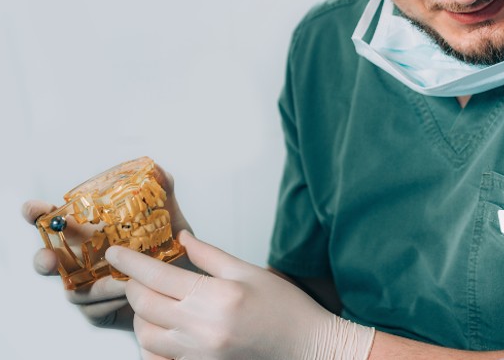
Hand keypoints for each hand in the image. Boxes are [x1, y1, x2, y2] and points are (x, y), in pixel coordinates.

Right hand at [21, 164, 192, 329]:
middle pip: (49, 260)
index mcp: (91, 233)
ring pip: (74, 290)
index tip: (32, 209)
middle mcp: (83, 259)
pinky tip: (129, 295)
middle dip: (44, 259)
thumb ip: (163, 193)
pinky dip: (112, 302)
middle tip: (50, 259)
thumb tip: (159, 169)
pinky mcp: (98, 310)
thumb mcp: (170, 220)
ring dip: (95, 286)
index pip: (56, 221)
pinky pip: (94, 309)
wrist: (186, 287)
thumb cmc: (171, 252)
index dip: (39, 215)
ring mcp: (87, 286)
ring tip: (122, 281)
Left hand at [107, 230, 374, 359]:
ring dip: (141, 314)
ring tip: (152, 299)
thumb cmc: (285, 308)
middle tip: (135, 272)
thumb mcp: (249, 271)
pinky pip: (158, 357)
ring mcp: (197, 354)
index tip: (116, 252)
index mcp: (215, 297)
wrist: (306, 347)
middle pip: (144, 304)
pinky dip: (151, 342)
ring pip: (145, 334)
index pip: (157, 276)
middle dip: (132, 284)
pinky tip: (162, 328)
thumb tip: (181, 238)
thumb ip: (210, 255)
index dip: (131, 262)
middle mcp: (200, 328)